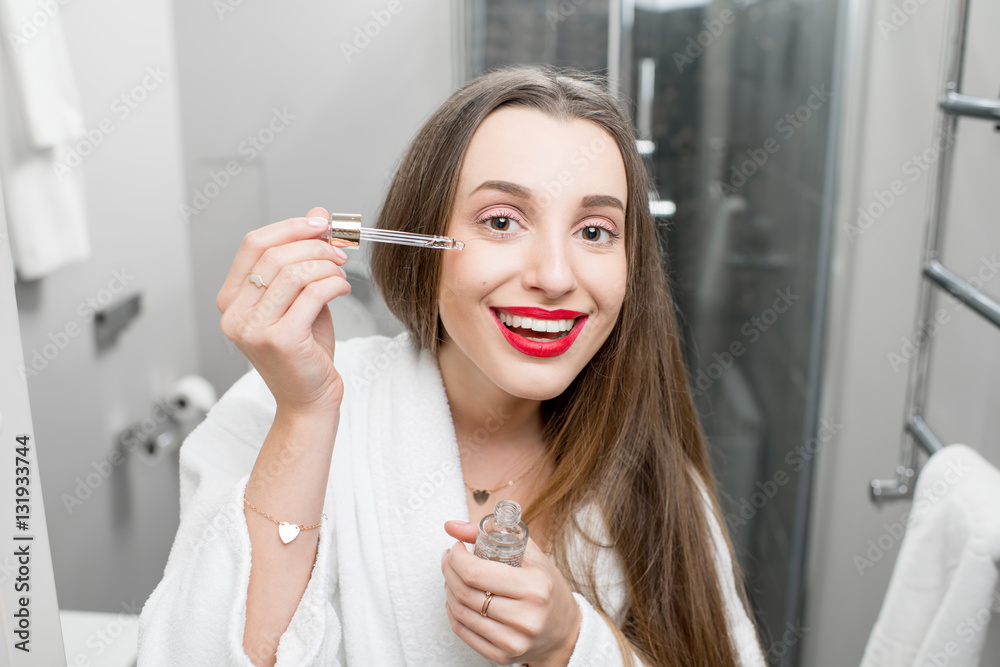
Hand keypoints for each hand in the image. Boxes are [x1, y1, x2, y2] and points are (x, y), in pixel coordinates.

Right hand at [217, 207, 353, 416]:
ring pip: (294, 273)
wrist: (309, 400)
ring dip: (326, 265)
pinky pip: (313, 294)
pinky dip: (334, 284)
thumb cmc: (304, 352)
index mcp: (231, 299)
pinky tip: (343, 289)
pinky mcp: (279, 341)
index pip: (254, 244)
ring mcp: (253, 329)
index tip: (320, 224)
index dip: (290, 226)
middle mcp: (235, 314)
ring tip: (341, 272)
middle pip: (275, 255)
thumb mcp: (299, 298)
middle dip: (315, 246)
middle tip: (339, 252)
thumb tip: (317, 215)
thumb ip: (303, 259)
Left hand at [441, 520, 580, 665]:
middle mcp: (526, 618)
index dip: (457, 558)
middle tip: (449, 559)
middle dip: (449, 571)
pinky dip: (453, 612)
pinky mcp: (502, 656)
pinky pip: (463, 631)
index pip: (476, 573)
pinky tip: (456, 598)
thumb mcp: (529, 554)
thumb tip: (451, 526)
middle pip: (466, 593)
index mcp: (535, 588)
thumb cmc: (546, 587)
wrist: (563, 631)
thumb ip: (491, 535)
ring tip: (452, 577)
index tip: (457, 548)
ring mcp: (513, 641)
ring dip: (448, 590)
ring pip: (460, 613)